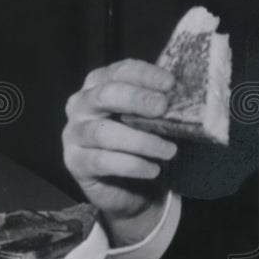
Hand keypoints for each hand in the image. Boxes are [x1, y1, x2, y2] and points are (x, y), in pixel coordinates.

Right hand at [63, 59, 177, 243]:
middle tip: (163, 108)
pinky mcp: (74, 161)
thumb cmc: (138, 141)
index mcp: (99, 84)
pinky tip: (152, 170)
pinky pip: (101, 161)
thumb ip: (158, 105)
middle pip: (105, 95)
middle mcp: (81, 104)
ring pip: (103, 132)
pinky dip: (131, 165)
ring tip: (169, 151)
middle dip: (136, 100)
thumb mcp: (149, 119)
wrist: (126, 187)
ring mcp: (73, 133)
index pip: (120, 71)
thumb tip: (185, 96)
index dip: (145, 75)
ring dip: (140, 141)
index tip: (170, 84)